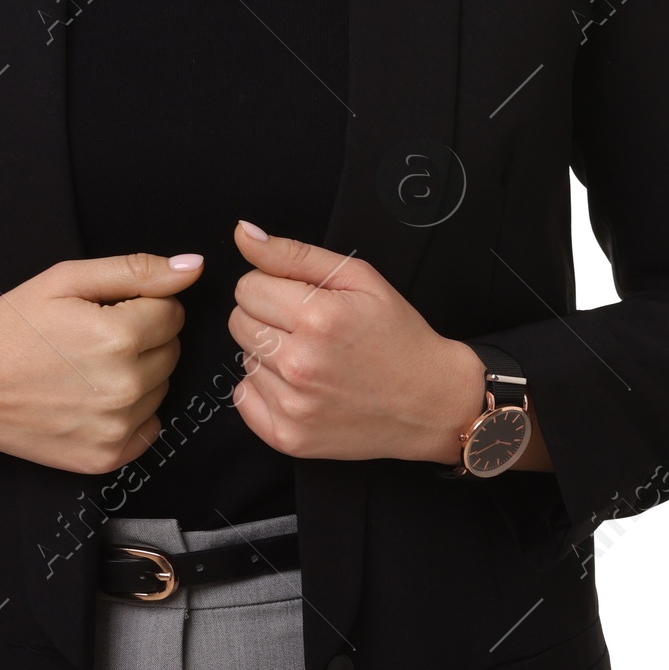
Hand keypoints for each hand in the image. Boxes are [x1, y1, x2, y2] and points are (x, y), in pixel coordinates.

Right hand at [0, 251, 204, 473]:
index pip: (173, 312)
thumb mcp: (66, 280)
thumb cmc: (12, 327)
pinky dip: (131, 412)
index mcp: (120, 337)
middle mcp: (126, 387)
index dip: (141, 305)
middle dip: (143, 337)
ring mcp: (117, 428)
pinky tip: (92, 398)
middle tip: (92, 337)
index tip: (105, 310)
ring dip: (138, 374)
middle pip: (171, 349)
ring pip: (162, 387)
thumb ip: (135, 270)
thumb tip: (192, 266)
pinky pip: (150, 426)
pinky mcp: (107, 458)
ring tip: (87, 367)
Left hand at [227, 221, 486, 463]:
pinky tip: (300, 386)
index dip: (272, 286)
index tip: (300, 298)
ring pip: (243, 358)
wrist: (430, 403)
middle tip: (307, 328)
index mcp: (318, 318)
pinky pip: (244, 399)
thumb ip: (293, 253)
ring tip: (312, 359)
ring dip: (269, 354)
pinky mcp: (288, 438)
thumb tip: (242, 232)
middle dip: (267, 316)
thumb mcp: (358, 278)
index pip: (247, 287)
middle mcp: (301, 364)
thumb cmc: (396, 335)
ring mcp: (293, 406)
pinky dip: (265, 389)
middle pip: (238, 322)